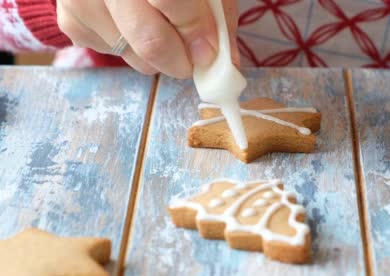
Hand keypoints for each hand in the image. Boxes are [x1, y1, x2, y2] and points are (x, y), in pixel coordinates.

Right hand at [57, 0, 238, 78]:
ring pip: (133, 56)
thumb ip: (217, 16)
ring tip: (163, 31)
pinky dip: (132, 49)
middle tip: (193, 59)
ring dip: (159, 58)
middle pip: (149, 40)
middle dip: (181, 61)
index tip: (210, 50)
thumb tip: (226, 64)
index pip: (168, 1)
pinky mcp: (70, 20)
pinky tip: (134, 24)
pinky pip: (113, 54)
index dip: (195, 31)